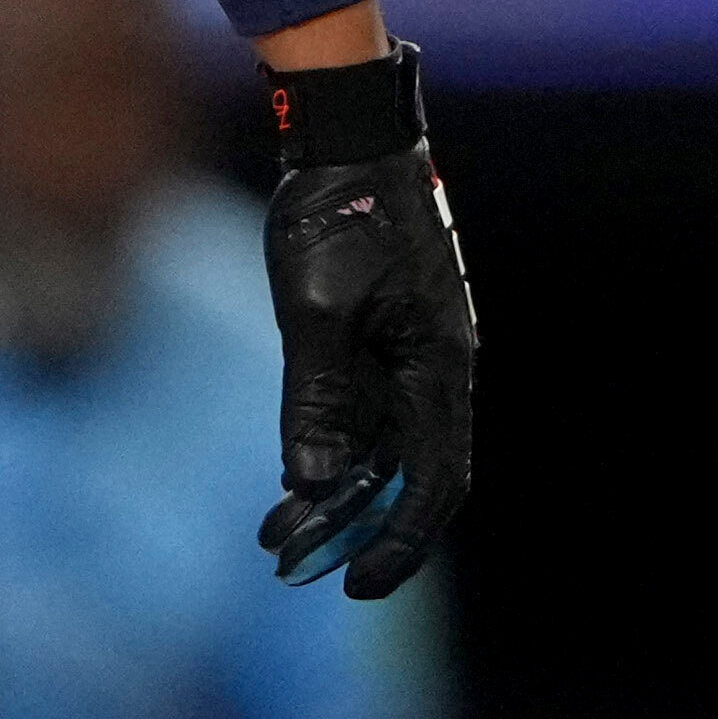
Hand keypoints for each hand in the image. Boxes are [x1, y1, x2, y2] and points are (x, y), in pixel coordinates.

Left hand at [259, 43, 477, 598]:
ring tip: (276, 531)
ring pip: (379, 442)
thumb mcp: (317, 308)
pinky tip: (291, 473)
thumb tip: (313, 482)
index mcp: (441, 366)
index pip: (433, 481)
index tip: (354, 584)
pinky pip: (361, 406)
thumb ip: (319, 397)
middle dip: (352, 525)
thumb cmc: (337, 209)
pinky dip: (329, 442)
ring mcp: (408, 351)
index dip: (398, 540)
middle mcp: (434, 368)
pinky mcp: (378, 333)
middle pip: (403, 471)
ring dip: (334, 489)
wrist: (347, 134)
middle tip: (290, 565)